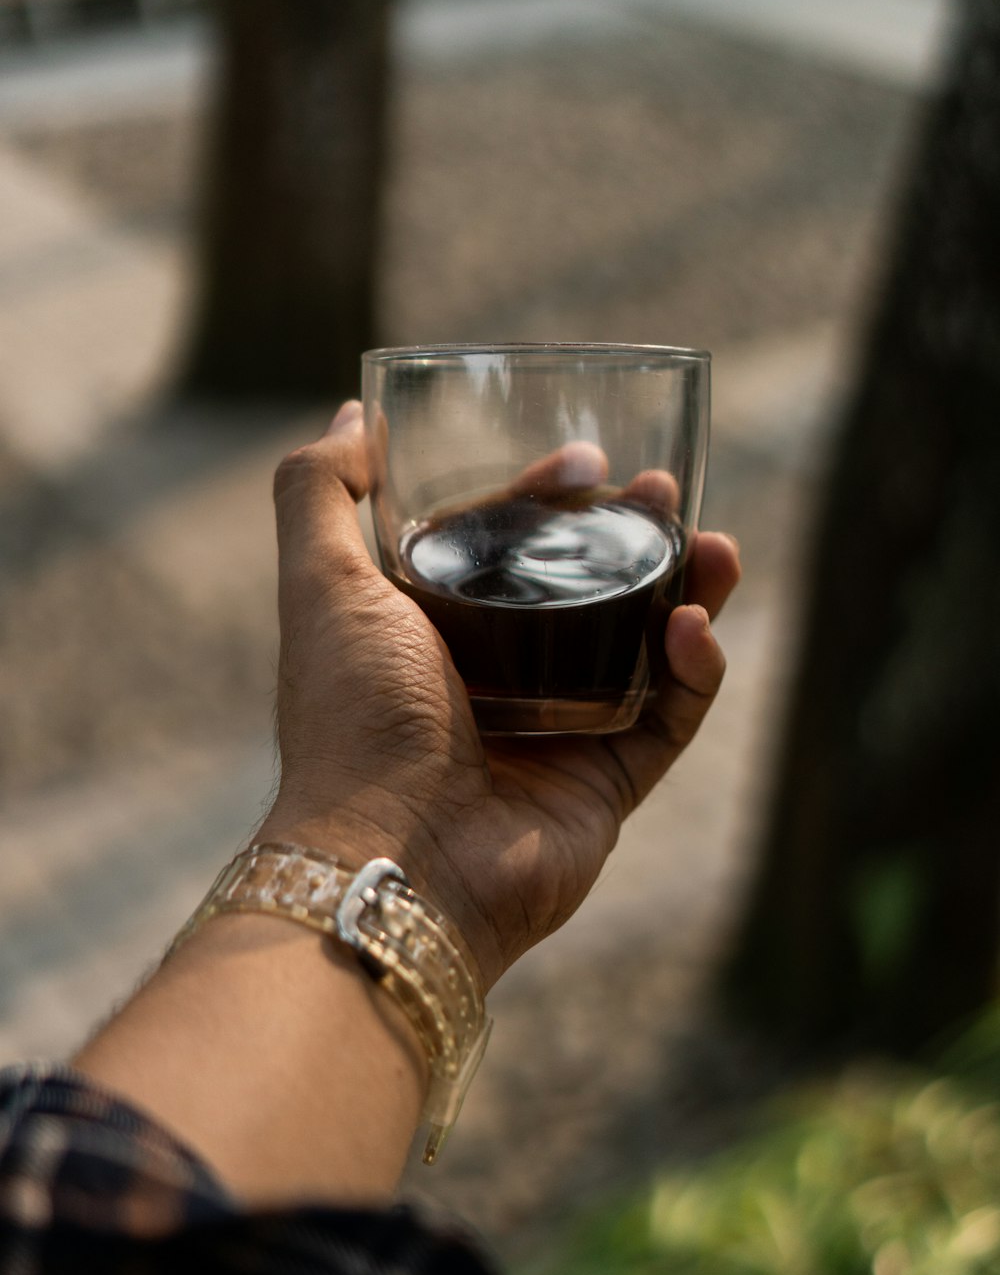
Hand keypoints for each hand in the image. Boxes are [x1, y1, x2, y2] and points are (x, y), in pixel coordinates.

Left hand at [257, 401, 740, 991]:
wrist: (393, 854)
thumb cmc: (353, 717)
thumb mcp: (320, 583)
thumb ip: (319, 492)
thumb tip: (354, 419)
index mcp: (432, 634)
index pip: (506, 548)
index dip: (547, 498)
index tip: (586, 459)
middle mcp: (497, 682)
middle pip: (585, 592)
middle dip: (630, 536)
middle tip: (664, 492)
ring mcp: (558, 735)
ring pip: (643, 649)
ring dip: (684, 591)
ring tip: (715, 545)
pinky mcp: (607, 785)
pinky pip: (670, 718)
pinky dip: (694, 670)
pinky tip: (691, 625)